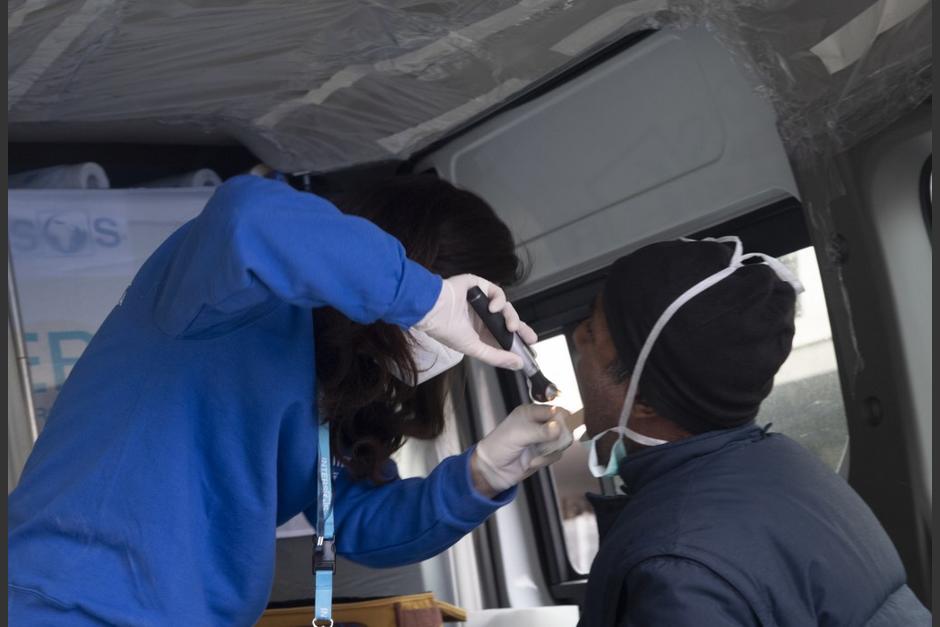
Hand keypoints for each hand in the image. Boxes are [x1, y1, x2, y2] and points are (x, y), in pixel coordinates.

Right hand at [414, 274, 536, 369]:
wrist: (433, 309)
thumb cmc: (448, 330)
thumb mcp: (475, 348)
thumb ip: (497, 356)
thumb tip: (518, 364)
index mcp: (478, 332)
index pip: (502, 336)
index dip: (517, 341)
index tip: (530, 348)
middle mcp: (481, 316)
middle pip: (508, 321)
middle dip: (520, 328)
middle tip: (530, 337)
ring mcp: (481, 301)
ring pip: (505, 308)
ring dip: (511, 317)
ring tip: (510, 326)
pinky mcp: (480, 286)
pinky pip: (497, 293)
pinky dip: (499, 301)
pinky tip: (494, 308)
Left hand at [471, 405, 573, 495]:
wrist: (491, 470)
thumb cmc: (499, 446)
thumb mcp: (519, 434)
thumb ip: (540, 431)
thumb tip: (558, 428)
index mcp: (530, 413)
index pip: (553, 410)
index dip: (561, 417)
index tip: (562, 426)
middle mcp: (538, 425)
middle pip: (562, 426)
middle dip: (560, 435)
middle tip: (553, 441)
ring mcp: (541, 441)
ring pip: (561, 441)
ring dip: (552, 449)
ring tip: (538, 453)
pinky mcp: (543, 455)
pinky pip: (556, 455)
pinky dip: (546, 459)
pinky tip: (532, 461)